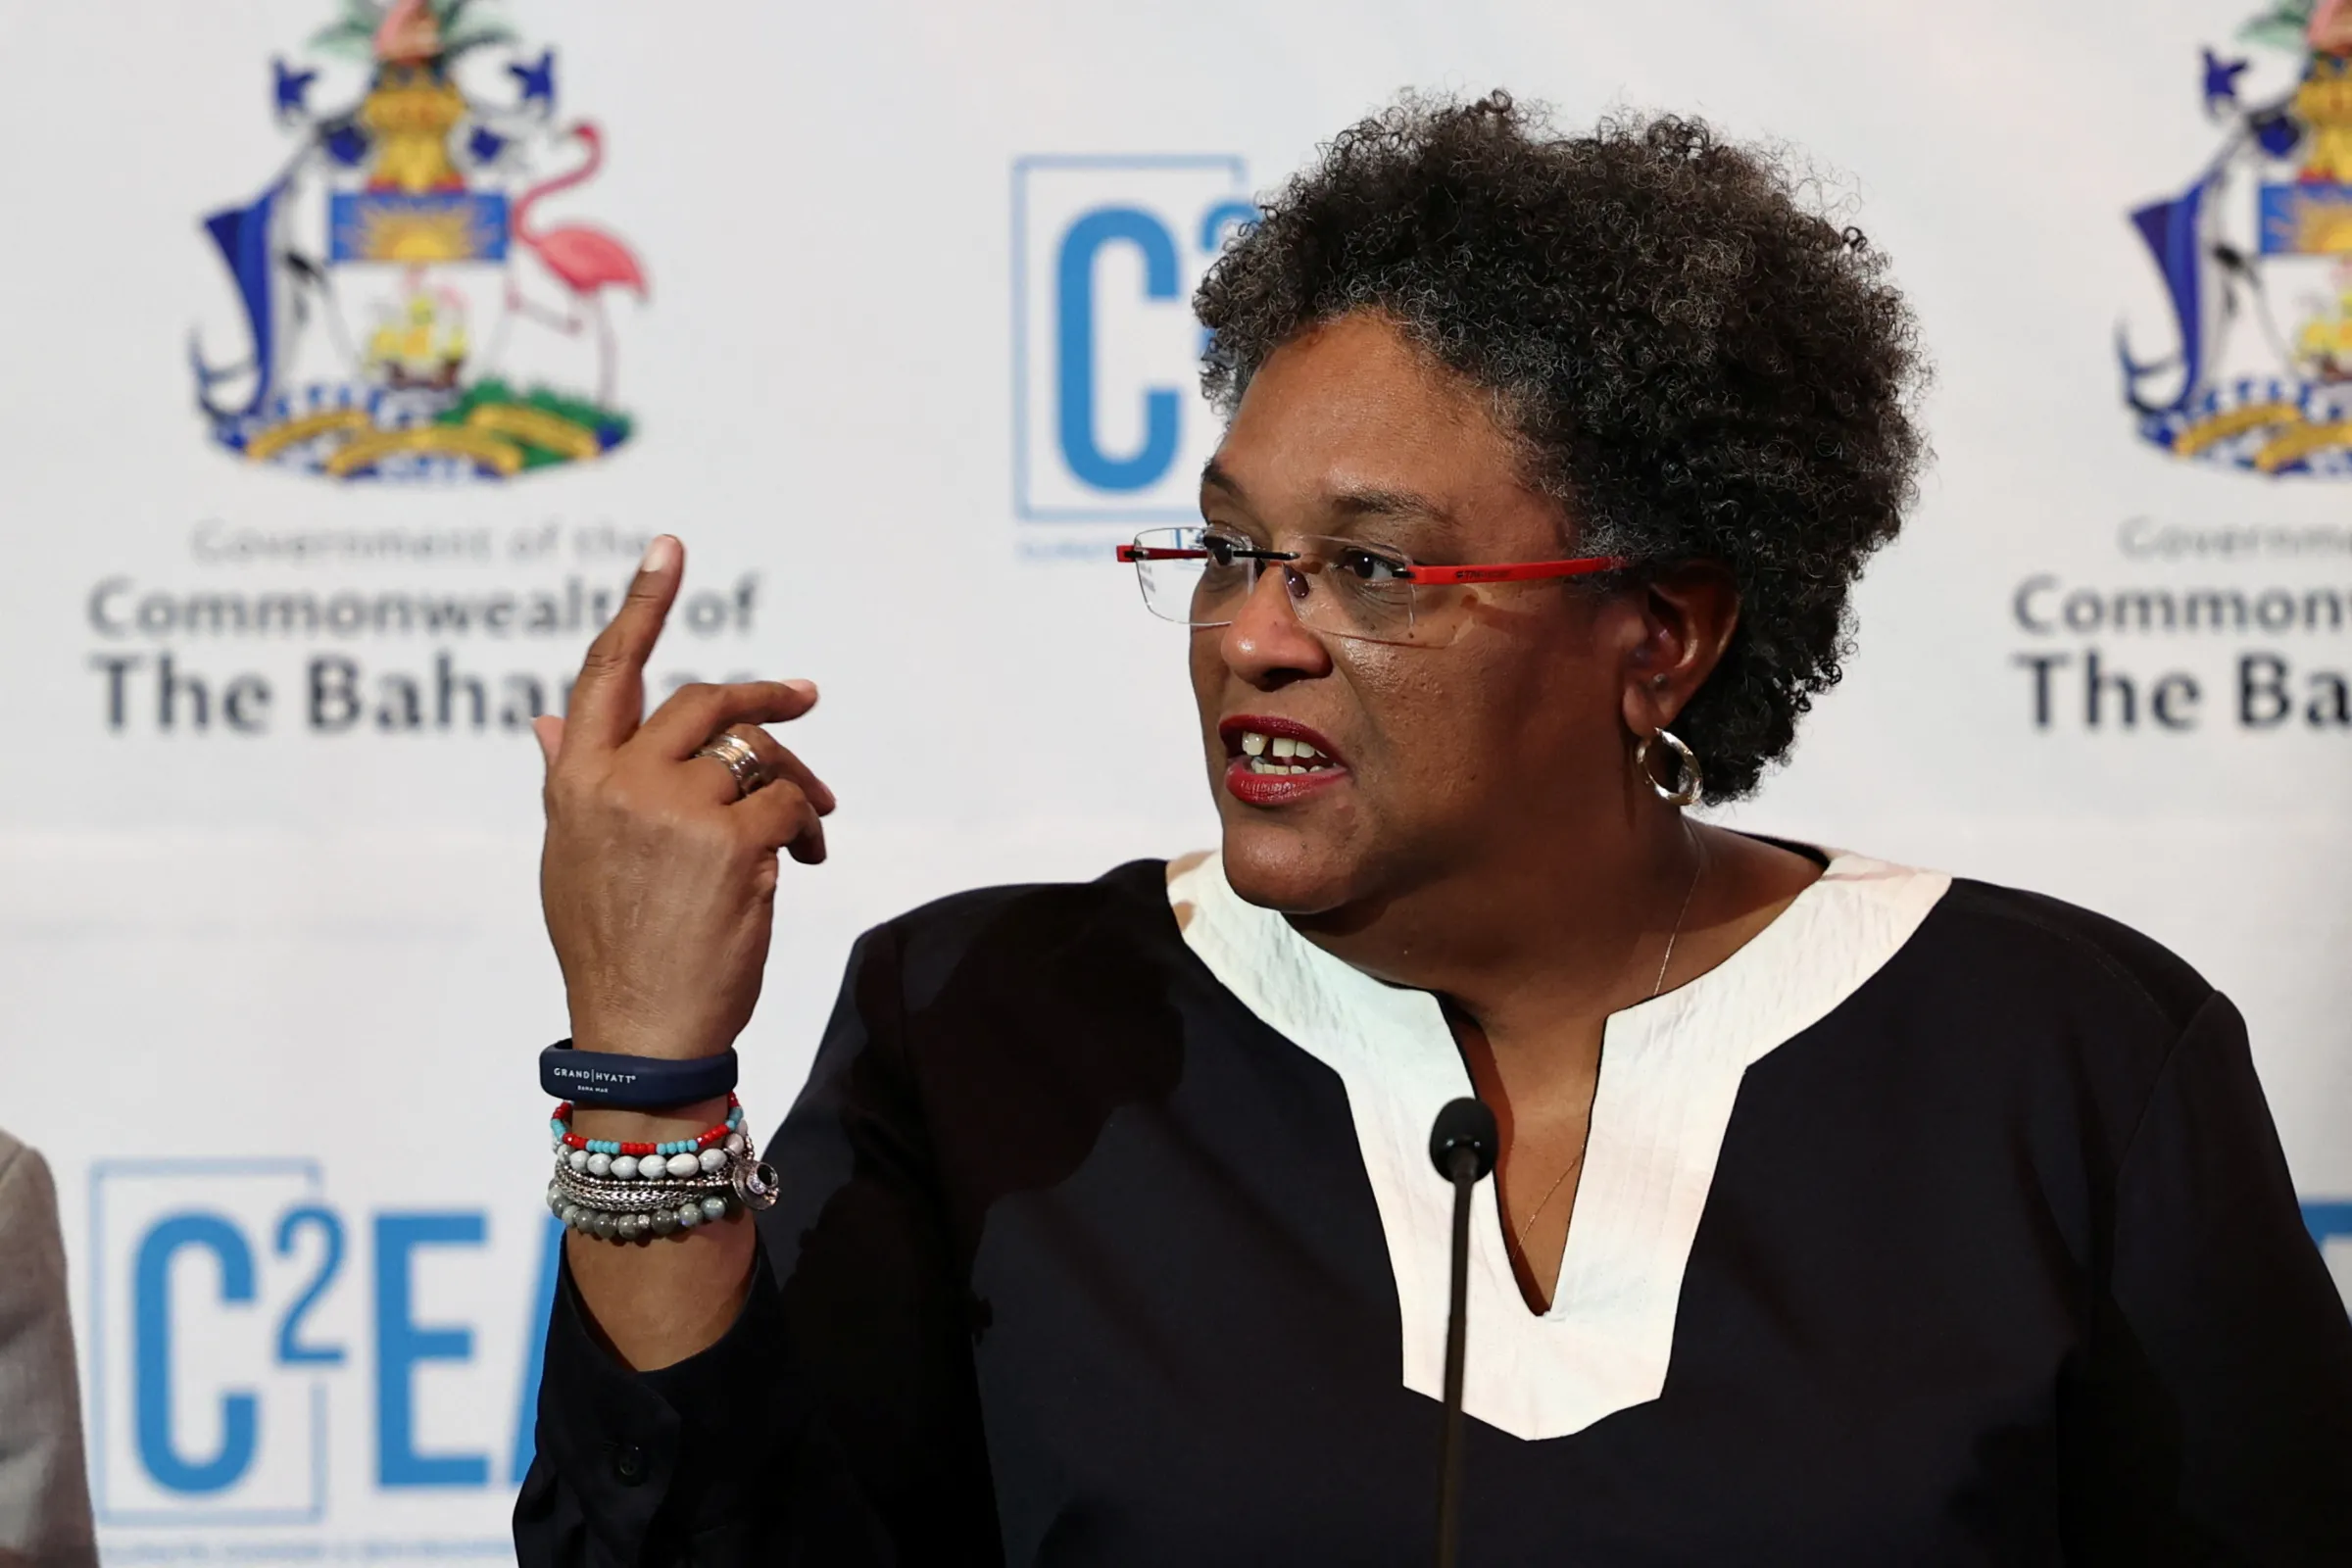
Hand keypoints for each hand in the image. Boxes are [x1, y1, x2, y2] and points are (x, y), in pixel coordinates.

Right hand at [535, 536, 835, 1060]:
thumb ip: (569, 779)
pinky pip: (791, 805)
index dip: (642, 603)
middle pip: (706, 700)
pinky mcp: (732, 843)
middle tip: (803, 700)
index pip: (607, 670)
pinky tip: (805, 863)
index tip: (670, 547)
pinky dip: (809, 829)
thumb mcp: (570, 857)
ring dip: (795, 783)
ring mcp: (676, 810)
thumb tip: (543, 717)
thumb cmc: (610, 949)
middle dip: (764, 698)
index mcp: (574, 781)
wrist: (644, 1032)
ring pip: (757, 755)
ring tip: (812, 824)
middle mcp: (619, 783)